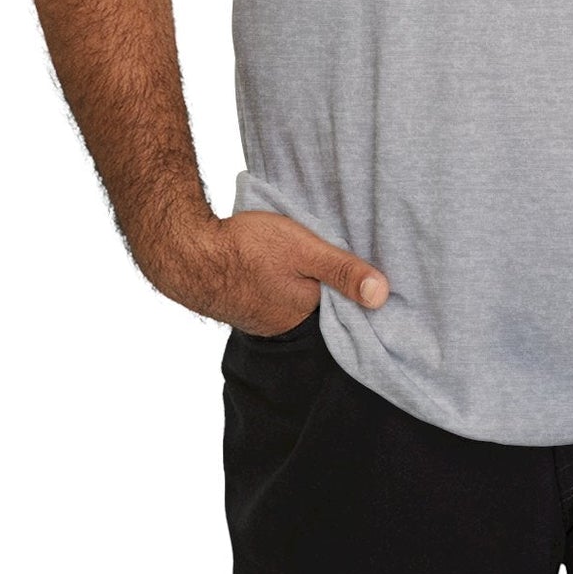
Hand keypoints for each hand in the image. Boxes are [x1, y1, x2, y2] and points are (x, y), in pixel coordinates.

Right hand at [139, 207, 390, 336]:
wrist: (189, 252)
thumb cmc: (248, 248)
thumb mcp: (305, 250)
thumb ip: (342, 271)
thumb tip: (383, 295)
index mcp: (305, 315)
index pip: (343, 311)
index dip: (355, 293)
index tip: (371, 276)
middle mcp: (285, 325)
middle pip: (320, 307)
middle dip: (332, 291)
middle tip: (342, 263)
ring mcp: (263, 318)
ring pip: (297, 302)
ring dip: (305, 286)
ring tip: (313, 264)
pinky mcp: (247, 305)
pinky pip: (276, 298)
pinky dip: (284, 285)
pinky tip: (283, 267)